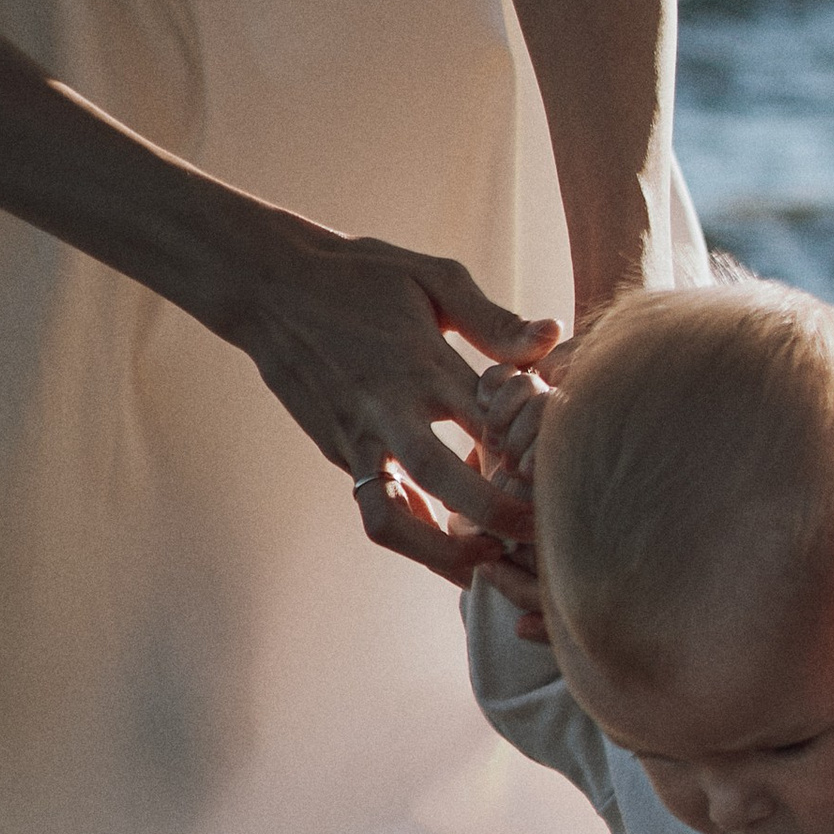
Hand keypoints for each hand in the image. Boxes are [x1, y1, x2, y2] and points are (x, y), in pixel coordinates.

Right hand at [210, 224, 561, 582]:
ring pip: (393, 518)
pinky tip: (449, 541)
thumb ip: (493, 318)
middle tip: (537, 536)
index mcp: (421, 361)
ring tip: (487, 559)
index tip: (563, 468)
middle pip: (442, 478)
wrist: (269, 285)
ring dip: (440, 553)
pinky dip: (413, 535)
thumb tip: (554, 336)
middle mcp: (386, 408)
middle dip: (494, 515)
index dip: (529, 449)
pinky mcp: (338, 454)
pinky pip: (375, 510)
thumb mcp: (432, 278)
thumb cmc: (362, 275)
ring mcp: (356, 438)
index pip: (487, 417)